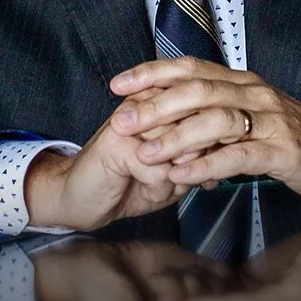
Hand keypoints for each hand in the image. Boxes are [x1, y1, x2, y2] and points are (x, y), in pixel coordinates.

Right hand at [25, 114, 192, 230]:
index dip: (208, 146)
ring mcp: (131, 119)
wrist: (78, 197)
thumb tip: (222, 154)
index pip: (203, 113)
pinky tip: (140, 187)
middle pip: (195, 129)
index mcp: (160, 103)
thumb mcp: (170, 172)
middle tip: (171, 179)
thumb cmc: (126, 184)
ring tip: (154, 184)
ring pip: (179, 148)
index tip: (200, 165)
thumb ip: (195, 159)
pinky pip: (158, 168)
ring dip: (173, 178)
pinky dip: (156, 186)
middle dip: (191, 166)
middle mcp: (146, 103)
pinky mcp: (118, 141)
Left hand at [108, 58, 300, 201]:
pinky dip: (207, 165)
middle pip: (198, 89)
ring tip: (146, 154)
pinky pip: (239, 155)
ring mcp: (270, 120)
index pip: (191, 68)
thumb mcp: (252, 118)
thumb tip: (169, 117)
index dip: (153, 73)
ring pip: (216, 120)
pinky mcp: (283, 150)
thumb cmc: (295, 138)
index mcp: (242, 83)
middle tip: (123, 121)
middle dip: (156, 105)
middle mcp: (254, 93)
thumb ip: (216, 115)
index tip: (118, 84)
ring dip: (177, 137)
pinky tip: (183, 176)